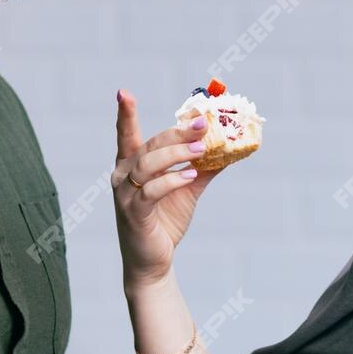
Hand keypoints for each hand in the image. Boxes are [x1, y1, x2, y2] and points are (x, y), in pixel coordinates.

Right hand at [113, 90, 215, 288]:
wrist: (153, 261)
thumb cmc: (165, 220)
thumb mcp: (187, 189)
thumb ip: (203, 167)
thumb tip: (229, 147)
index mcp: (131, 165)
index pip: (126, 134)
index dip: (125, 113)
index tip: (123, 92)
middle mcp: (123, 176)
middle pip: (149, 145)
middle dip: (177, 132)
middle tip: (203, 124)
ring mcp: (125, 194)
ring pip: (148, 164)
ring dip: (177, 153)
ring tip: (203, 149)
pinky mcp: (134, 213)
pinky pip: (152, 190)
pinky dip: (172, 180)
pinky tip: (190, 176)